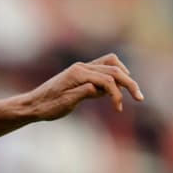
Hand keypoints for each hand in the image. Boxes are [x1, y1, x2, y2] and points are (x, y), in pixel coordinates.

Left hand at [24, 53, 144, 119]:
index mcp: (78, 73)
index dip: (116, 94)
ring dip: (123, 75)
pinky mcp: (81, 73)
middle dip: (129, 83)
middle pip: (114, 69)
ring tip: (130, 90)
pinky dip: (113, 75)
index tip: (119, 109)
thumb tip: (100, 88)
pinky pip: (103, 68)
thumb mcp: (65, 103)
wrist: (32, 105)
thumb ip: (84, 93)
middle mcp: (82, 67)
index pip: (107, 80)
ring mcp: (82, 69)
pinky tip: (115, 89)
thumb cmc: (46, 107)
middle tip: (140, 98)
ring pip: (111, 63)